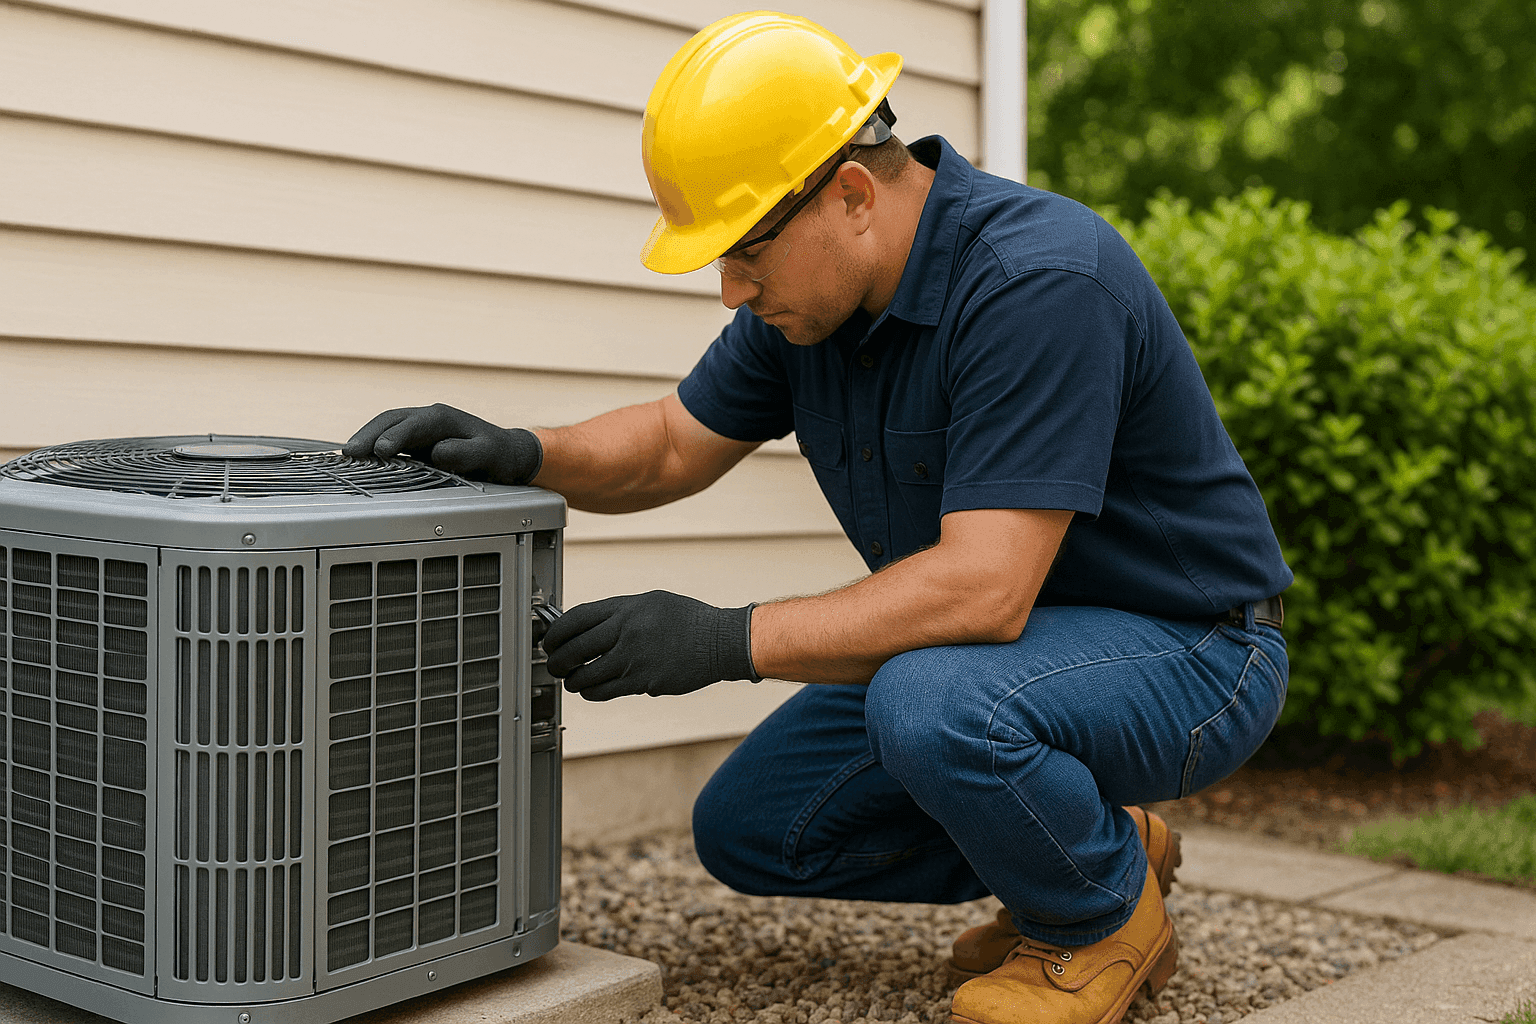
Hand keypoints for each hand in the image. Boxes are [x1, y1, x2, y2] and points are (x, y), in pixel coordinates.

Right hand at [342, 403, 541, 484]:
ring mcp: (421, 427)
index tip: (380, 451)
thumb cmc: (499, 454)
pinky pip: (390, 437)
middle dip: (370, 434)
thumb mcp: (488, 454)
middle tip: (351, 452)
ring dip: (367, 438)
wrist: (506, 452)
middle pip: (392, 419)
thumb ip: (465, 453)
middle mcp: (429, 417)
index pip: (413, 424)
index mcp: (444, 417)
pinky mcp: (417, 440)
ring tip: (349, 454)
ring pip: (387, 426)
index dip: (395, 436)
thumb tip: (437, 452)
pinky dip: (373, 444)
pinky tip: (361, 457)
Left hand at [543, 591, 758, 700]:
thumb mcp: (651, 603)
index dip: (555, 631)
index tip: (550, 640)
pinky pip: (605, 692)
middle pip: (574, 649)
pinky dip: (593, 692)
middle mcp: (627, 632)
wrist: (720, 642)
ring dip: (573, 681)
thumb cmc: (688, 621)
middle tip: (555, 664)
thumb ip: (620, 614)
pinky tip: (592, 689)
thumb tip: (587, 628)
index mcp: (627, 608)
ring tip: (573, 680)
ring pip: (586, 676)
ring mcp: (634, 659)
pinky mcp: (643, 682)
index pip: (576, 618)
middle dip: (557, 661)